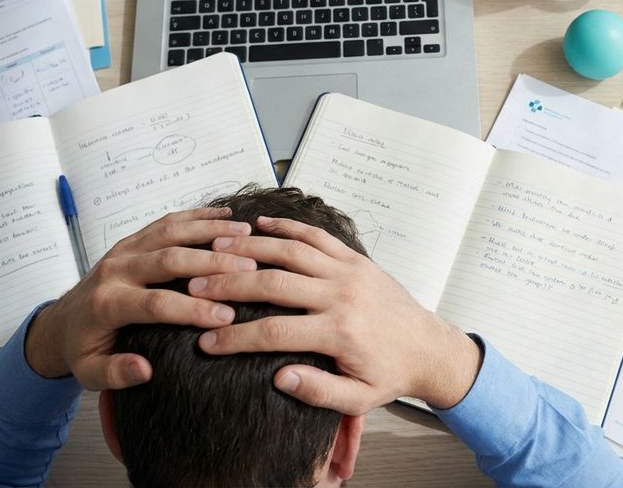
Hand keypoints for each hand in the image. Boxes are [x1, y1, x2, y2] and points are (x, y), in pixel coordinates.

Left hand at [25, 207, 256, 388]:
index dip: (192, 310)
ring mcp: (125, 249)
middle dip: (212, 264)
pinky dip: (198, 216)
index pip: (155, 303)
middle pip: (168, 259)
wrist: (60, 322)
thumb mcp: (90, 373)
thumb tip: (146, 369)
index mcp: (107, 304)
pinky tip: (226, 215)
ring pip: (171, 232)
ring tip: (246, 234)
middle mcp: (115, 270)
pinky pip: (167, 222)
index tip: (227, 318)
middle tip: (250, 269)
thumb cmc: (83, 349)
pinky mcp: (133, 239)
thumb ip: (115, 373)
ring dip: (210, 231)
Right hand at [192, 216, 482, 414]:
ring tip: (215, 249)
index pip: (275, 332)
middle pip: (275, 283)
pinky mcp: (356, 259)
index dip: (236, 338)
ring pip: (292, 251)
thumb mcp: (359, 398)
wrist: (428, 347)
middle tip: (194, 286)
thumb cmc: (390, 374)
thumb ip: (319, 391)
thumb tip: (279, 378)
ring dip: (251, 248)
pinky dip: (287, 227)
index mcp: (340, 333)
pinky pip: (317, 236)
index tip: (205, 342)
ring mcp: (350, 271)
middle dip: (230, 285)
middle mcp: (342, 295)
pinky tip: (259, 224)